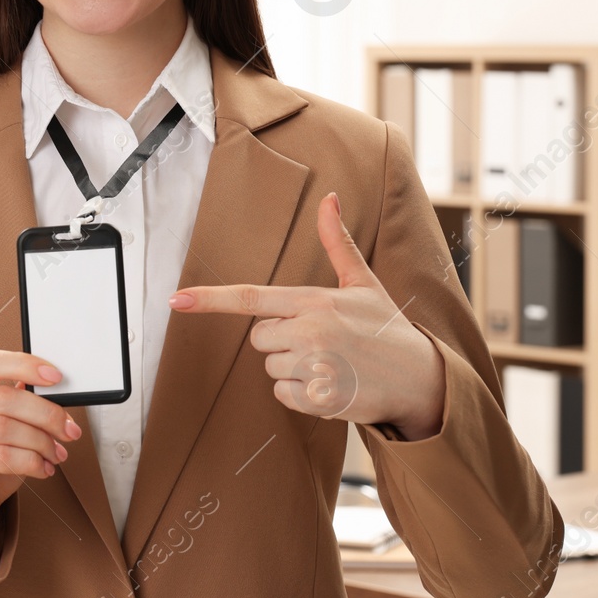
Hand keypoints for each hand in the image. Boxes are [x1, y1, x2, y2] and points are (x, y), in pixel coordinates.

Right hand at [0, 350, 83, 565]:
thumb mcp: (4, 430)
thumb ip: (20, 407)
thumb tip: (52, 389)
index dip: (24, 364)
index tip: (56, 377)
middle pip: (4, 398)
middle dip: (46, 414)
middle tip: (69, 430)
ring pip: (4, 429)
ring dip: (41, 442)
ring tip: (56, 455)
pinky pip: (1, 458)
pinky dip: (31, 462)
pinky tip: (43, 470)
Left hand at [167, 192, 445, 438]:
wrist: (420, 378)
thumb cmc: (386, 327)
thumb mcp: (362, 282)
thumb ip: (336, 243)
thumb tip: (329, 198)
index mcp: (314, 301)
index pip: (251, 298)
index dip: (210, 299)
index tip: (178, 300)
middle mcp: (310, 332)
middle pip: (259, 339)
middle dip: (281, 340)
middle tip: (321, 340)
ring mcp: (314, 367)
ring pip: (271, 369)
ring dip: (293, 369)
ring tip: (330, 363)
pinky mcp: (318, 399)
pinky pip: (283, 395)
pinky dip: (301, 394)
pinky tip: (330, 384)